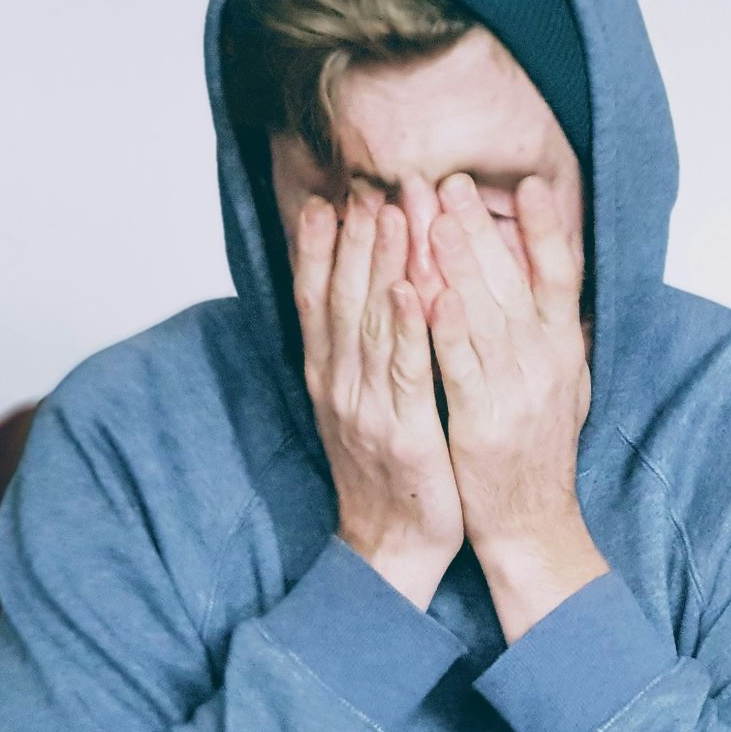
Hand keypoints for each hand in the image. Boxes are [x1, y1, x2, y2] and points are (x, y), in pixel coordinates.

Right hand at [292, 189, 465, 609]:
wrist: (391, 547)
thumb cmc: (387, 472)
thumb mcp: (361, 406)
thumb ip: (359, 354)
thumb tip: (362, 297)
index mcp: (329, 377)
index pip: (318, 299)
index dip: (321, 248)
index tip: (328, 197)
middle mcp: (339, 385)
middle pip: (342, 298)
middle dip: (355, 238)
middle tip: (367, 184)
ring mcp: (367, 407)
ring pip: (371, 322)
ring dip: (380, 264)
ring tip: (391, 212)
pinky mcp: (404, 431)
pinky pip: (406, 371)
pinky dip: (406, 327)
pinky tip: (412, 288)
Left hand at [425, 171, 592, 578]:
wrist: (532, 525)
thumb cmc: (537, 453)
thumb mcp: (565, 386)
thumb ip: (559, 335)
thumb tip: (559, 284)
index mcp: (564, 350)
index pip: (562, 275)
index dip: (546, 229)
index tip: (529, 184)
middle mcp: (547, 364)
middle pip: (515, 281)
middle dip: (480, 227)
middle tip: (450, 180)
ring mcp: (517, 392)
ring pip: (485, 314)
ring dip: (458, 262)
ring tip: (431, 214)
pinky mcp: (483, 422)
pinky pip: (462, 367)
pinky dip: (448, 328)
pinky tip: (429, 291)